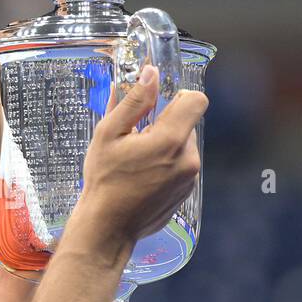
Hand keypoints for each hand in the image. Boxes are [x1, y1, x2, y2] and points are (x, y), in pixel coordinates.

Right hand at [77, 65, 206, 251]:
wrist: (107, 228)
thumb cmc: (104, 181)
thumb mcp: (109, 134)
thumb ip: (133, 101)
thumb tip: (150, 74)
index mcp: (171, 140)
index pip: (196, 101)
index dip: (179, 97)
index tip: (158, 106)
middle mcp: (188, 159)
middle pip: (186, 125)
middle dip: (164, 126)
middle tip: (135, 141)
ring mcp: (189, 179)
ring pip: (183, 146)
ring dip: (164, 147)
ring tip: (136, 163)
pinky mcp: (186, 193)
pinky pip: (181, 167)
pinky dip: (165, 167)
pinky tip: (142, 178)